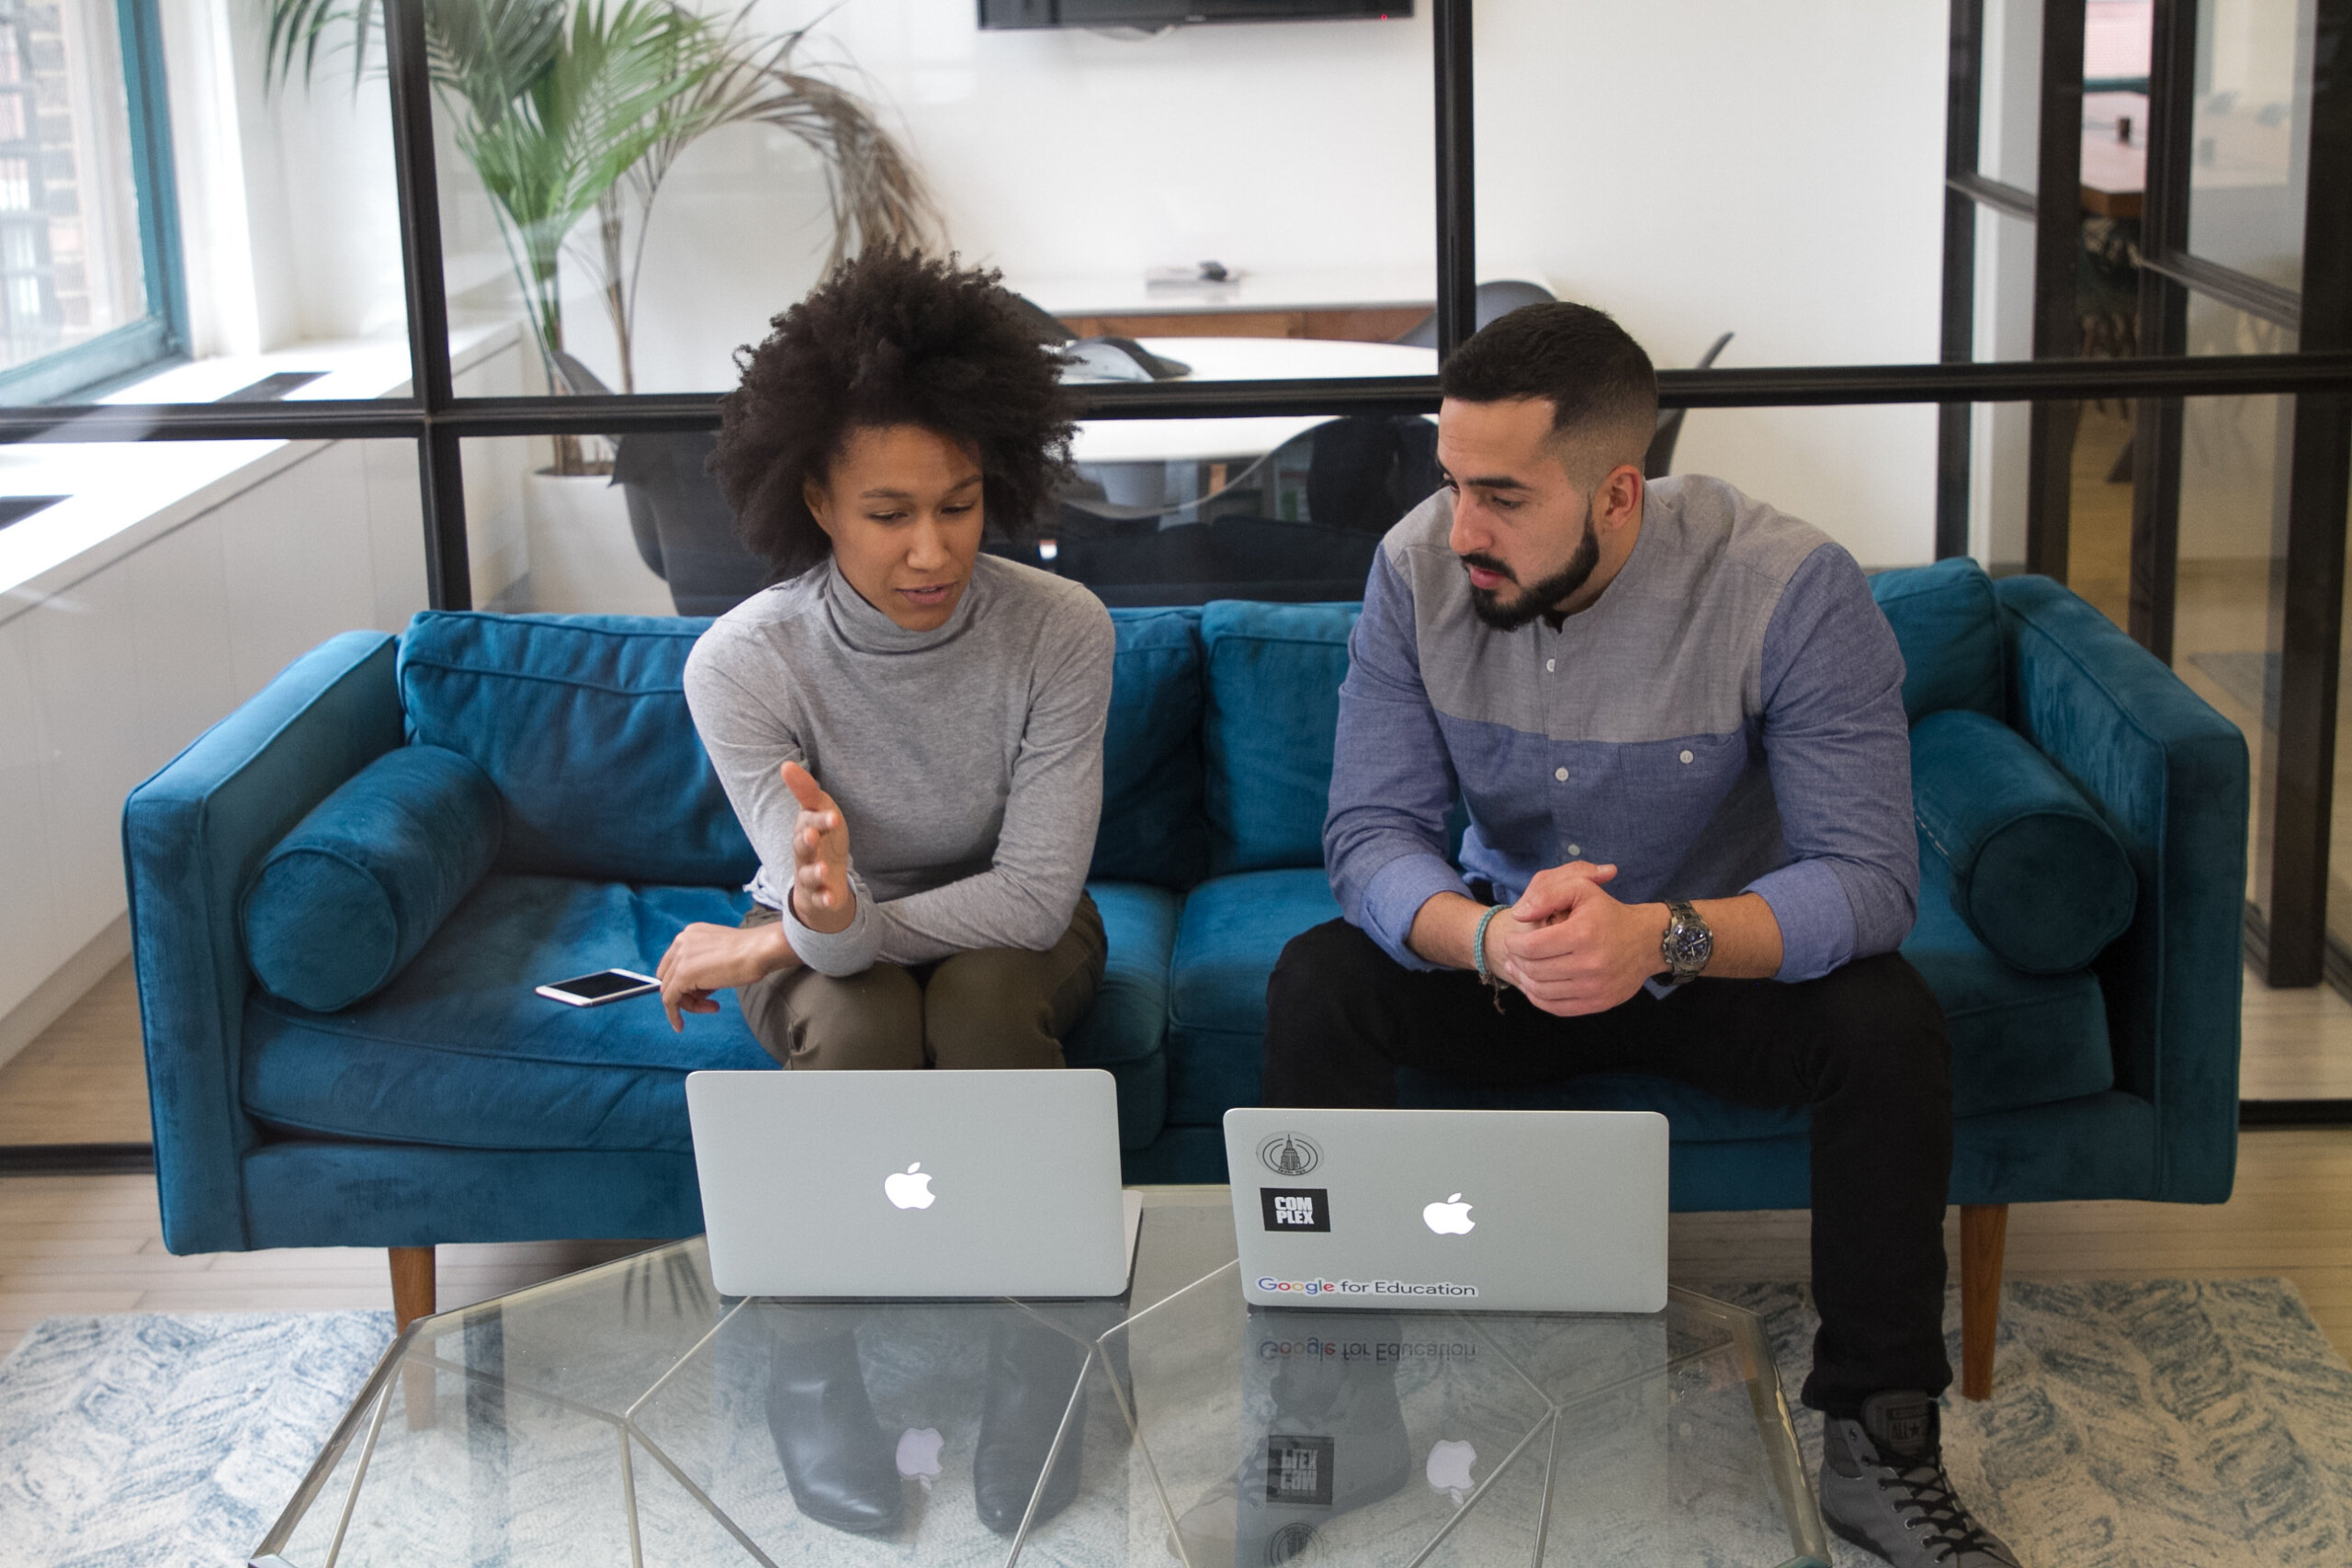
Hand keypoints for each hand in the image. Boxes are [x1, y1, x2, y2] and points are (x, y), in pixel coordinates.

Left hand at [657, 920, 795, 1031]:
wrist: (760, 951)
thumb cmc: (751, 953)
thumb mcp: (721, 955)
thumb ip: (705, 966)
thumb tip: (698, 988)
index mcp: (690, 934)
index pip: (674, 964)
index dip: (684, 982)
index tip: (701, 994)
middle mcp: (681, 942)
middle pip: (669, 977)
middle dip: (686, 994)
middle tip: (708, 1002)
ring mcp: (680, 958)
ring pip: (670, 990)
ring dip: (689, 1005)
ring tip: (713, 1006)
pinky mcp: (683, 974)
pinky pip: (669, 1000)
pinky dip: (673, 1015)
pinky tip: (680, 1025)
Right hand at [780, 761, 854, 934]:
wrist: (824, 881)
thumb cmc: (823, 841)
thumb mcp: (821, 813)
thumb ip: (807, 792)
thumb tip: (786, 765)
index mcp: (806, 831)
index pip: (809, 823)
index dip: (819, 820)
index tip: (833, 816)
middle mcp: (804, 854)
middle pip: (802, 848)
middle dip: (807, 841)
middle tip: (813, 836)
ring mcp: (810, 876)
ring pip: (808, 874)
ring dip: (815, 872)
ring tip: (824, 870)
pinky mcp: (819, 896)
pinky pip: (819, 899)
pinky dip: (824, 899)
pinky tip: (831, 898)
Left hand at [1491, 862, 1668, 1016]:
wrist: (1647, 941)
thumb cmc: (1608, 912)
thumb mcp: (1581, 888)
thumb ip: (1547, 893)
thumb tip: (1518, 915)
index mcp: (1583, 934)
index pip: (1531, 946)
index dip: (1513, 944)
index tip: (1511, 939)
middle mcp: (1590, 964)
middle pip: (1534, 969)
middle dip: (1516, 961)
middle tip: (1512, 953)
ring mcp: (1595, 987)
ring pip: (1541, 990)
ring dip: (1523, 979)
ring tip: (1518, 967)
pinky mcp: (1599, 1003)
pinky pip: (1556, 1007)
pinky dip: (1538, 997)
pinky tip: (1534, 984)